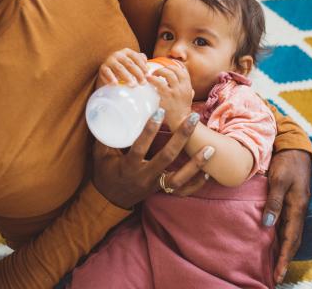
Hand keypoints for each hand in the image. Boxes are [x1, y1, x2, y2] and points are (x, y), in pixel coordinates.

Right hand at [92, 110, 212, 209]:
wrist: (110, 201)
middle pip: (167, 157)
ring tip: (210, 148)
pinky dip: (196, 183)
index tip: (160, 111)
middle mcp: (144, 176)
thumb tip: (107, 111)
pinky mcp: (162, 190)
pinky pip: (182, 191)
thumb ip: (106, 136)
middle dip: (181, 137)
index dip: (150, 129)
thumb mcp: (100, 155)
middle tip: (193, 118)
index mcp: (129, 166)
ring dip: (196, 164)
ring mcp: (155, 185)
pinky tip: (208, 173)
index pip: (140, 146)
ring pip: (179, 178)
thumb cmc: (106, 173)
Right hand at [98, 48, 147, 86]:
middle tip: (143, 83)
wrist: (107, 68)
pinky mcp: (103, 67)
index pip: (136, 58)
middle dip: (137, 74)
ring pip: (119, 68)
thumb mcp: (132, 62)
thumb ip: (141, 62)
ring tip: (132, 85)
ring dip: (127, 77)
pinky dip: (111, 78)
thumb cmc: (124, 66)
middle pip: (129, 64)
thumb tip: (149, 67)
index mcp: (127, 52)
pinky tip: (115, 84)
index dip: (143, 66)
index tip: (147, 76)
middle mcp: (118, 54)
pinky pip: (107, 72)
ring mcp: (110, 60)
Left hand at [147, 64, 193, 131]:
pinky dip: (153, 79)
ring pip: (168, 73)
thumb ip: (189, 91)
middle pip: (175, 70)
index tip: (167, 65)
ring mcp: (175, 91)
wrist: (181, 122)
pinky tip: (148, 79)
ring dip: (159, 71)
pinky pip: (159, 83)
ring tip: (152, 74)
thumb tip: (188, 87)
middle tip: (157, 71)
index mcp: (188, 86)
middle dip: (165, 68)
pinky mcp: (167, 96)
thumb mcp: (189, 98)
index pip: (183, 70)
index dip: (175, 66)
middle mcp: (183, 87)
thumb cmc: (182, 110)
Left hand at [262, 150, 311, 283]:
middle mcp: (298, 209)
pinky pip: (287, 222)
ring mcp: (296, 205)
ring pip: (290, 232)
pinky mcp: (291, 200)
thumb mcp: (279, 180)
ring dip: (284, 248)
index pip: (291, 239)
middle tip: (276, 275)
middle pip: (293, 239)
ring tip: (274, 262)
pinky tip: (273, 238)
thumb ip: (274, 202)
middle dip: (285, 258)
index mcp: (297, 207)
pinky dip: (282, 234)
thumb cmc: (286, 163)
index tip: (278, 274)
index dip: (285, 257)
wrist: (295, 149)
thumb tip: (267, 224)